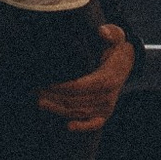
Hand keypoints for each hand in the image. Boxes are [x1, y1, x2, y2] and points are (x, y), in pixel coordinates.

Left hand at [38, 18, 134, 133]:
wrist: (126, 63)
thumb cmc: (115, 48)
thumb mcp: (116, 36)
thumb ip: (110, 33)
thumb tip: (101, 32)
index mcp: (107, 79)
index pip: (80, 86)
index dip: (62, 87)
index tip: (46, 83)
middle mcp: (108, 96)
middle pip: (76, 101)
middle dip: (54, 97)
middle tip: (35, 91)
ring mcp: (107, 107)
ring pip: (79, 112)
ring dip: (58, 110)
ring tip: (40, 102)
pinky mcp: (105, 114)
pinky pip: (94, 124)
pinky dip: (82, 127)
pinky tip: (68, 127)